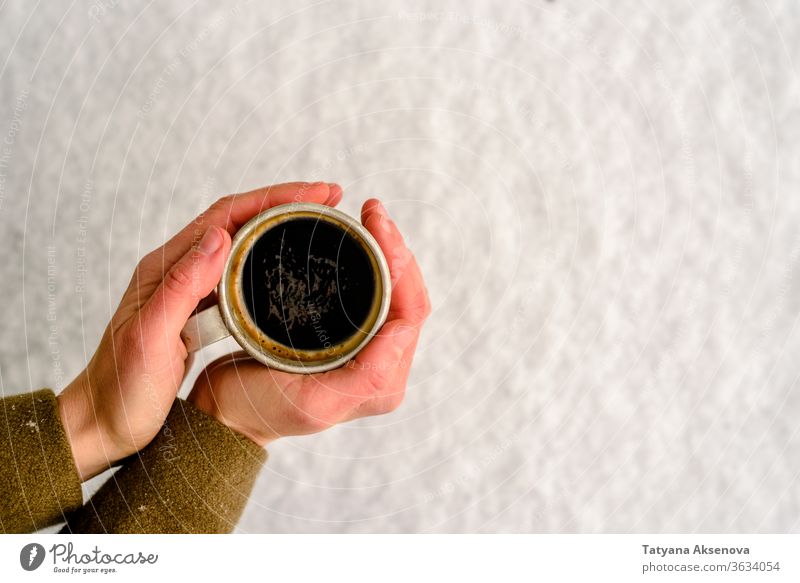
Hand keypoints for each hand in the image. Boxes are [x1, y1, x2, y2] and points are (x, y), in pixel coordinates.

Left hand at [57, 182, 342, 479]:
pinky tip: (289, 271)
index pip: (226, 216)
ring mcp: (190, 290)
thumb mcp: (149, 336)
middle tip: (329, 200)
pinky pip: (239, 276)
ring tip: (317, 225)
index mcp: (165, 267)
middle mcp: (178, 270)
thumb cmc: (122, 387)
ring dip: (280, 230)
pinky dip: (268, 263)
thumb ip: (181, 285)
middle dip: (285, 204)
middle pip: (239, 221)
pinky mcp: (200, 312)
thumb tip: (220, 237)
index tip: (315, 193)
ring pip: (242, 246)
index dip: (273, 199)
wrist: (104, 423)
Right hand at [187, 198, 430, 446]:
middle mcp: (385, 366)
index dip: (401, 264)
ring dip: (386, 251)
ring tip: (369, 218)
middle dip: (396, 249)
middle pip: (408, 296)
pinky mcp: (350, 337)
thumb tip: (402, 332)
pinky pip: (373, 293)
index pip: (410, 312)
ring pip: (394, 291)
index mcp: (383, 381)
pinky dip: (370, 262)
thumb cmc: (260, 409)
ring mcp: (369, 350)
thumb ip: (367, 376)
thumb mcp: (314, 402)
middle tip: (372, 212)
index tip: (378, 225)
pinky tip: (356, 239)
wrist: (226, 413)